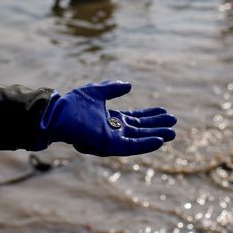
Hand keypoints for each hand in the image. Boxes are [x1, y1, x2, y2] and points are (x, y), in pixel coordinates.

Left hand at [41, 81, 176, 155]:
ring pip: (139, 138)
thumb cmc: (73, 104)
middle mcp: (113, 130)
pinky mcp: (109, 146)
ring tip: (172, 132)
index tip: (165, 111)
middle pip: (140, 129)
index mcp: (110, 118)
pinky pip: (131, 147)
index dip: (150, 116)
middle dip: (157, 126)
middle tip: (174, 122)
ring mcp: (112, 139)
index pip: (135, 119)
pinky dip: (145, 144)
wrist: (58, 113)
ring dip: (156, 135)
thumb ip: (113, 88)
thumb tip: (129, 85)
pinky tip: (159, 140)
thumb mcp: (97, 91)